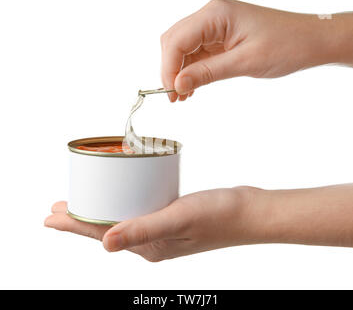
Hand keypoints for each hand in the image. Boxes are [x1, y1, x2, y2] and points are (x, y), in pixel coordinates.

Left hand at [45, 187, 265, 261]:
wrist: (249, 212)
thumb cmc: (220, 216)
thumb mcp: (178, 219)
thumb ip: (143, 230)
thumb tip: (104, 244)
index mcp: (149, 247)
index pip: (102, 234)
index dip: (74, 225)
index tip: (50, 217)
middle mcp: (152, 241)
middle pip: (107, 227)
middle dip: (81, 218)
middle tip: (59, 207)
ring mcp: (162, 229)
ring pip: (122, 217)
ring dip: (101, 208)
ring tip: (84, 199)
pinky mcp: (172, 215)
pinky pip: (139, 208)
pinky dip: (124, 201)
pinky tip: (121, 192)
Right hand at [161, 0, 352, 101]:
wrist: (310, 41)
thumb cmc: (286, 45)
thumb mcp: (244, 62)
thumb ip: (207, 73)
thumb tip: (177, 85)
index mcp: (216, 14)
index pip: (177, 40)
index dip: (168, 68)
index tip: (171, 92)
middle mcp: (212, 15)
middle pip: (174, 41)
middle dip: (170, 69)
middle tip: (174, 96)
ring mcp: (215, 25)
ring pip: (183, 48)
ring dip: (179, 71)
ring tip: (182, 95)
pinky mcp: (220, 37)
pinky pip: (197, 53)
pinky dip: (191, 70)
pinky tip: (192, 86)